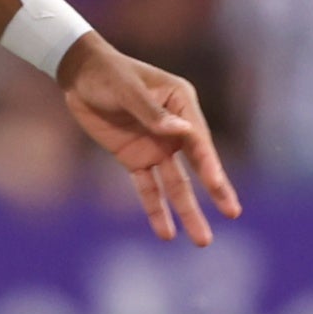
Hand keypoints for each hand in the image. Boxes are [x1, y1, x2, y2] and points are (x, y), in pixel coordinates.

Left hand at [60, 38, 244, 244]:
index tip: (217, 184)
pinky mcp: (136, 159)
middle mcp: (175, 128)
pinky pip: (148, 188)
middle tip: (233, 213)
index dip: (208, 162)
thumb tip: (181, 131)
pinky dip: (156, 210)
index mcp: (182, 103)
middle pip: (197, 165)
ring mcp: (157, 146)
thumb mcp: (126, 88)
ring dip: (188, 211)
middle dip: (215, 190)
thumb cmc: (107, 73)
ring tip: (202, 240)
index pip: (198, 139)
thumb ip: (151, 111)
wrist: (79, 74)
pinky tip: (167, 233)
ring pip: (176, 184)